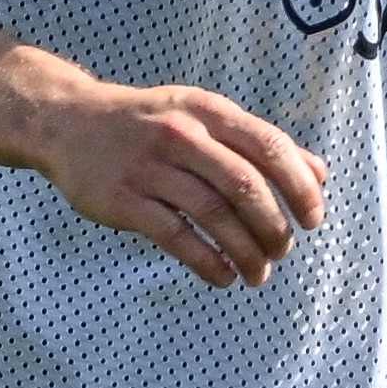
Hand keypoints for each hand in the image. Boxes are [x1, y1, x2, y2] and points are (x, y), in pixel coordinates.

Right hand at [17, 73, 327, 287]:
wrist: (67, 122)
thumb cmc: (150, 124)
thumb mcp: (204, 116)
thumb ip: (259, 144)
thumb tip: (319, 174)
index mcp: (208, 111)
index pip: (269, 146)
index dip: (299, 187)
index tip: (313, 218)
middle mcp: (180, 134)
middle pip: (244, 186)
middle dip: (273, 226)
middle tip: (283, 250)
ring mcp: (149, 167)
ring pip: (212, 215)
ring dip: (245, 251)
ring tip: (259, 273)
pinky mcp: (122, 199)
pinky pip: (174, 236)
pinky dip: (207, 262)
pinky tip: (223, 276)